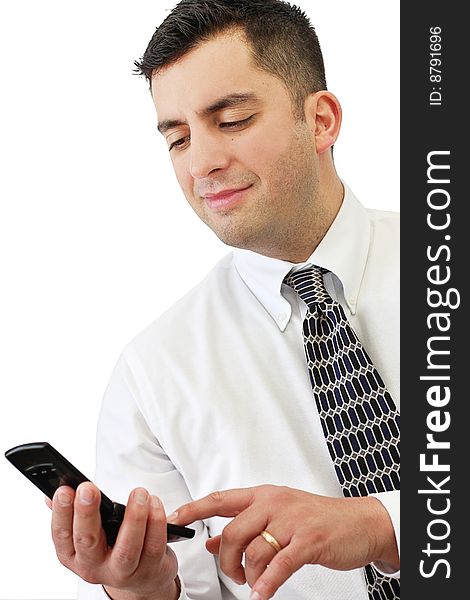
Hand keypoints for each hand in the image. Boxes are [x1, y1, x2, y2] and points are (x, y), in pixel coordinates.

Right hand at [46, 483, 178, 599]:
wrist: (142, 577)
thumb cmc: (112, 546)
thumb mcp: (88, 533)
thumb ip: (71, 513)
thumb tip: (49, 495)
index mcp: (73, 555)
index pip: (61, 535)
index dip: (61, 513)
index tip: (64, 490)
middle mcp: (94, 567)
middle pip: (88, 542)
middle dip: (87, 513)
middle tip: (88, 488)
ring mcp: (122, 571)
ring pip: (127, 548)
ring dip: (134, 517)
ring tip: (139, 493)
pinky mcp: (150, 569)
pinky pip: (154, 546)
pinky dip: (156, 522)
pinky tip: (154, 503)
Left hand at [169, 485, 397, 599]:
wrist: (358, 522)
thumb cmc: (315, 519)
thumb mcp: (276, 516)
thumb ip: (242, 526)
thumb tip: (209, 542)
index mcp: (263, 496)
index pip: (220, 500)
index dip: (195, 509)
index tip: (175, 519)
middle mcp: (274, 503)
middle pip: (232, 533)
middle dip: (226, 561)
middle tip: (234, 575)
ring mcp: (291, 521)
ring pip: (253, 551)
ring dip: (248, 575)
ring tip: (254, 582)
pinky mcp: (308, 541)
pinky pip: (279, 566)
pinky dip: (266, 584)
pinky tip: (262, 595)